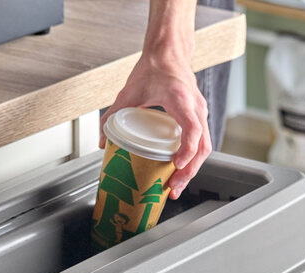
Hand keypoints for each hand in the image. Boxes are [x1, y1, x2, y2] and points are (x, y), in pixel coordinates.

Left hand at [99, 51, 211, 198]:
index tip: (176, 165)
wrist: (169, 52)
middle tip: (174, 188)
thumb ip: (111, 116)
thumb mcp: (128, 92)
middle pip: (201, 146)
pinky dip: (192, 160)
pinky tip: (179, 172)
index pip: (192, 129)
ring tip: (176, 186)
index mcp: (180, 99)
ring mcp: (200, 112)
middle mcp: (196, 107)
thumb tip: (100, 142)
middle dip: (189, 171)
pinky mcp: (199, 118)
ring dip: (192, 169)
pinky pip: (201, 143)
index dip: (186, 150)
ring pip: (204, 147)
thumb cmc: (155, 67)